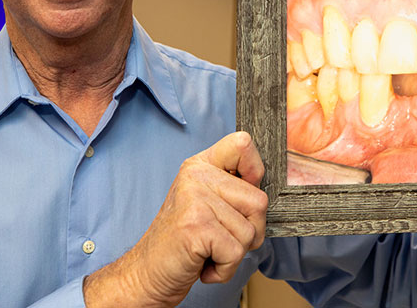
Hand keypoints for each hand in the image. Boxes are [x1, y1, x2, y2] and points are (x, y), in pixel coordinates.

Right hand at [83, 131, 267, 306]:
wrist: (148, 273)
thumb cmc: (183, 242)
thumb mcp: (207, 204)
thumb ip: (234, 188)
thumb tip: (268, 181)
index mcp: (202, 165)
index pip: (242, 144)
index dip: (255, 170)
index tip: (241, 196)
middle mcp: (197, 175)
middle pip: (259, 201)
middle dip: (248, 231)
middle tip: (218, 238)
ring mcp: (195, 198)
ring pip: (250, 231)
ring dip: (234, 253)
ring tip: (208, 250)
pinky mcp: (196, 225)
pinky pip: (236, 252)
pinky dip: (225, 269)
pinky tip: (203, 263)